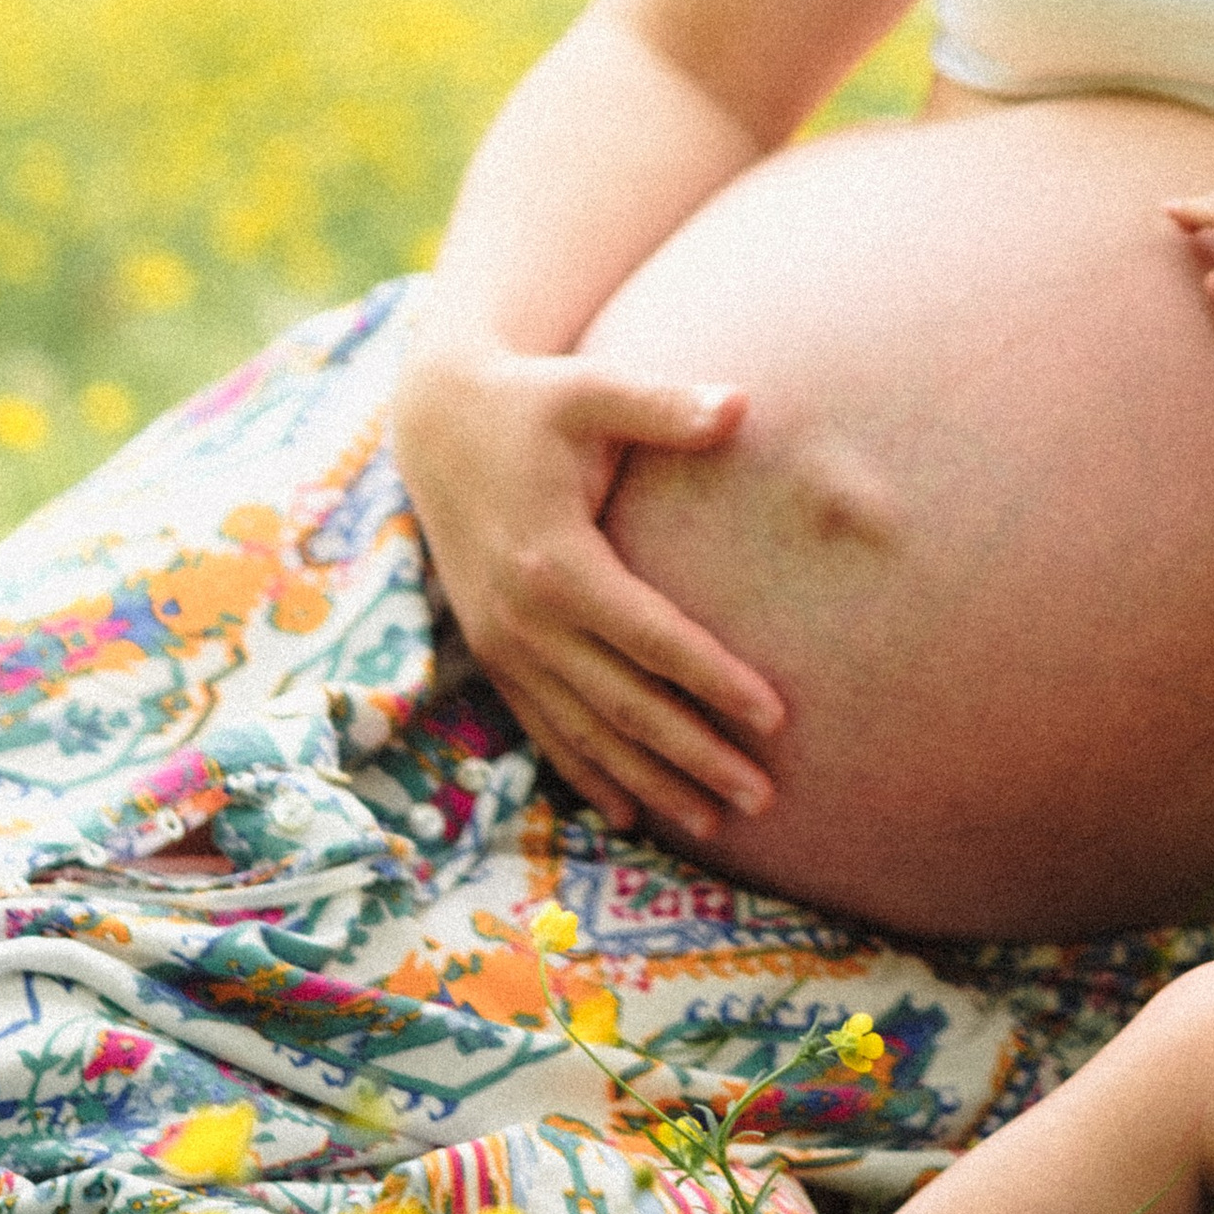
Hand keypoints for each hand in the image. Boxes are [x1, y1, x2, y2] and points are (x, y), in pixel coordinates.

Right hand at [393, 334, 786, 853]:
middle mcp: (522, 618)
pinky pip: (544, 728)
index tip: (776, 717)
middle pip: (625, 704)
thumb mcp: (594, 389)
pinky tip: (631, 813)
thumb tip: (744, 403)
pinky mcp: (492, 652)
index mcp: (555, 561)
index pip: (652, 639)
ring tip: (717, 824)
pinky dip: (587, 773)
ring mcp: (502, 643)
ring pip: (587, 732)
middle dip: (696, 754)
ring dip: (651, 780)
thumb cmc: (533, 400)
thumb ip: (668, 405)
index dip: (715, 679)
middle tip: (765, 797)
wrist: (437, 420)